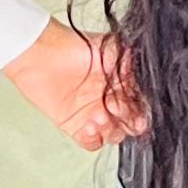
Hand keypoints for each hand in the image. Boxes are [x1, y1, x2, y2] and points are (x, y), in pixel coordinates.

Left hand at [4, 21, 137, 152]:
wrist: (39, 54)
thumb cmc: (72, 46)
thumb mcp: (111, 50)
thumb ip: (131, 64)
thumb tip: (147, 77)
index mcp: (121, 83)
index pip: (141, 103)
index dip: (142, 108)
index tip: (140, 109)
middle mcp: (110, 99)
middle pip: (131, 122)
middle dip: (129, 121)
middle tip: (118, 112)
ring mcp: (93, 113)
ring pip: (114, 134)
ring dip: (111, 130)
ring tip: (100, 118)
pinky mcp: (74, 124)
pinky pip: (91, 142)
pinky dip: (93, 139)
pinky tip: (88, 126)